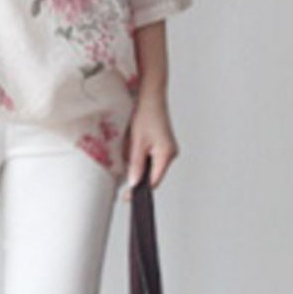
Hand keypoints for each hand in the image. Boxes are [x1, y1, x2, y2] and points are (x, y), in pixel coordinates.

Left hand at [119, 86, 178, 201]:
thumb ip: (136, 164)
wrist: (151, 97)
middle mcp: (170, 154)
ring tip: (128, 154)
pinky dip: (141, 158)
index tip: (127, 197)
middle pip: (153, 175)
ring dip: (138, 166)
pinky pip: (152, 158)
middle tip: (122, 180)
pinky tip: (133, 148)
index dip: (139, 190)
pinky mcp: (163, 144)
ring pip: (151, 167)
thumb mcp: (137, 142)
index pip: (153, 181)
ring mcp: (168, 149)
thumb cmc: (145, 114)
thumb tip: (133, 183)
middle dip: (138, 177)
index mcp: (166, 154)